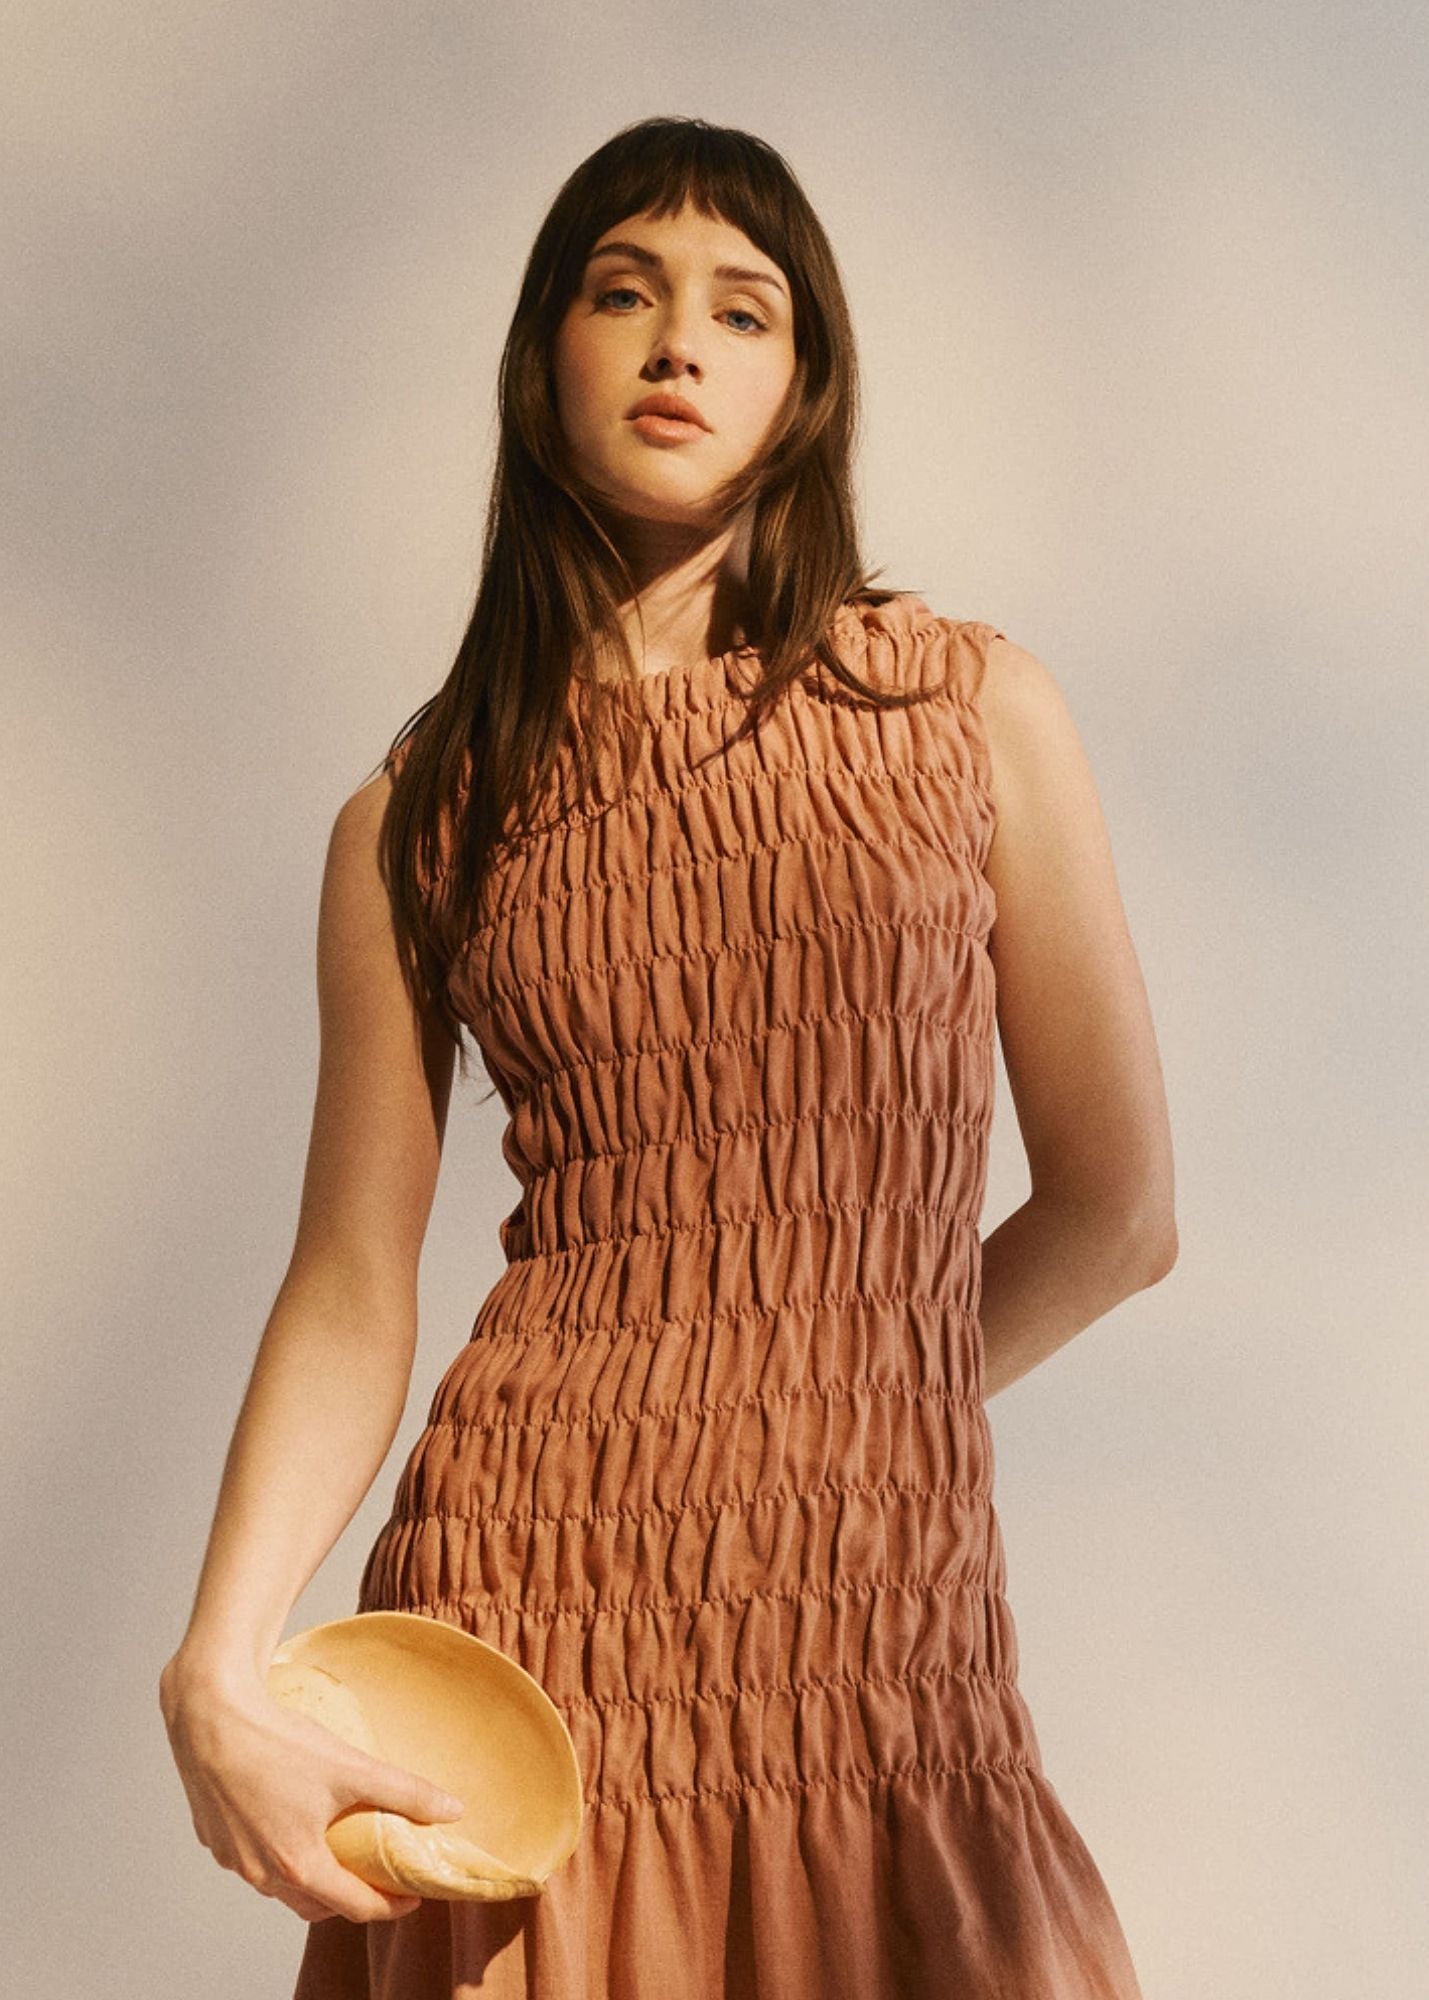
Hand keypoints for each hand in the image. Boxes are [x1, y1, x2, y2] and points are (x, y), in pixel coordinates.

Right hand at [158, 1660, 465, 1924]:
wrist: (210, 1714)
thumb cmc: (279, 1742)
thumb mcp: (351, 1767)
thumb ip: (404, 1792)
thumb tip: (452, 1811)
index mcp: (297, 1865)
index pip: (354, 1907)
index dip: (390, 1906)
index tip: (412, 1897)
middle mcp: (260, 1873)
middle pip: (314, 1905)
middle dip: (349, 1899)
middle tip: (376, 1879)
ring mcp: (232, 1858)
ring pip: (279, 1885)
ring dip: (311, 1879)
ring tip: (336, 1853)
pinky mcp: (212, 1836)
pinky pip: (251, 1859)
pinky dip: (277, 1854)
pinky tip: (289, 1823)